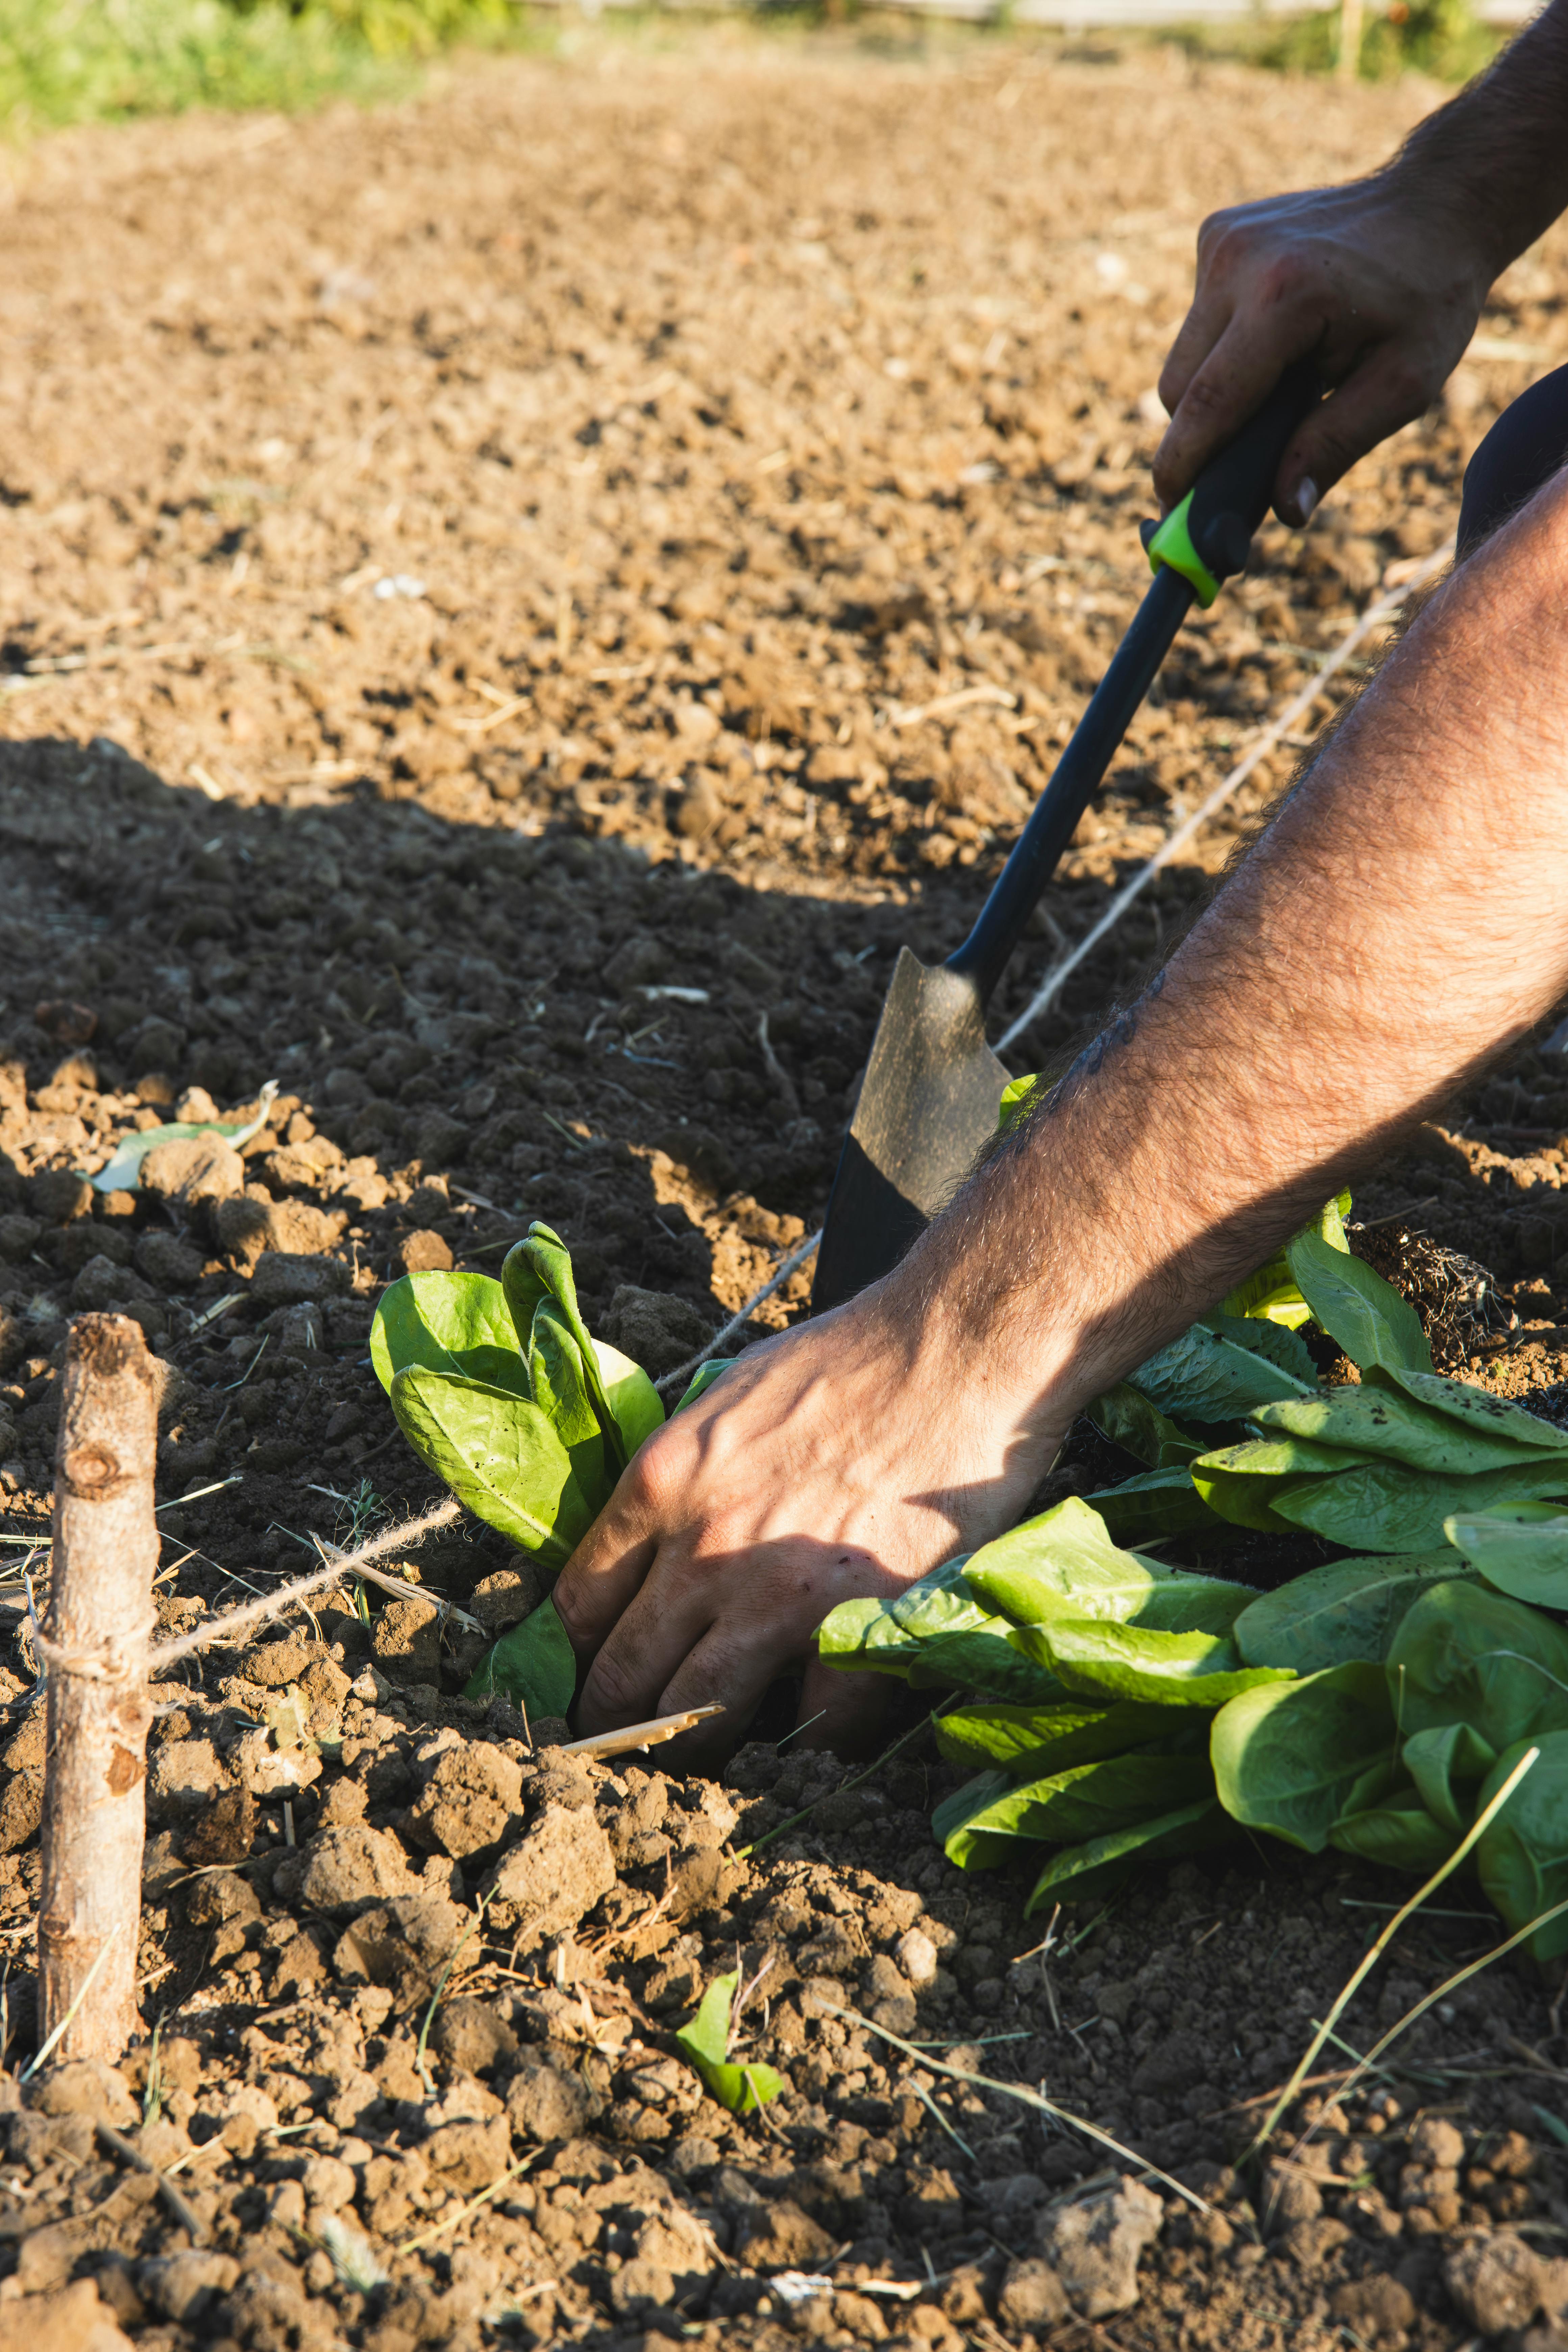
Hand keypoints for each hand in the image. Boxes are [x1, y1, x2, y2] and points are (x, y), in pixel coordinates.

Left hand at [552, 1277, 1068, 1762]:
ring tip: (696, 1763)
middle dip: (612, 1724)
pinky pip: (814, 1724)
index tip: (583, 1680)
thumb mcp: (725, 1399)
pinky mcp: (858, 1625)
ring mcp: (779, 1594)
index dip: (572, 1659)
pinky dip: (808, 1740)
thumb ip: (680, 1478)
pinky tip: (809, 1734)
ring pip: (695, 1715)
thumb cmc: (851, 1359)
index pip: (576, 1606)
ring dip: (689, 1750)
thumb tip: (649, 1543)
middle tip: (619, 1749)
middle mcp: (703, 1546)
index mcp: (661, 1483)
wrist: (956, 1346)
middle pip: (621, 1675)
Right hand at [1155, 171, 1493, 523]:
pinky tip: (1278, 333)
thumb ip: (1337, 445)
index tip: (1170, 513)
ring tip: (1280, 383)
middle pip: (1179, 388)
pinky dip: (1225, 346)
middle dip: (1202, 433)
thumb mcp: (1403, 383)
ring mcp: (1222, 239)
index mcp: (1284, 297)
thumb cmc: (1428, 297)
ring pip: (1183, 358)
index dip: (1183, 467)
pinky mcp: (1217, 233)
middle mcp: (1238, 259)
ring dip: (1216, 388)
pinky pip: (1198, 322)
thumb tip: (1285, 511)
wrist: (1437, 203)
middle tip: (1245, 459)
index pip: (1206, 403)